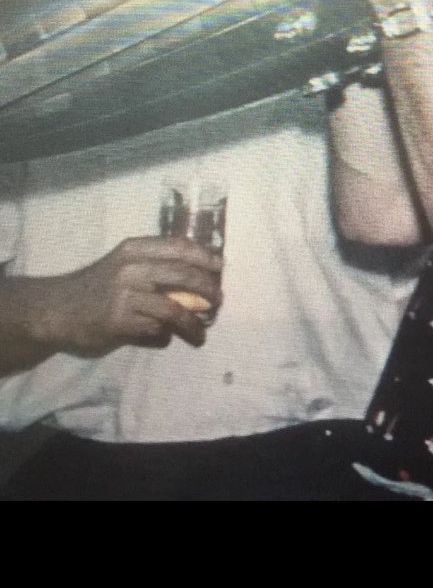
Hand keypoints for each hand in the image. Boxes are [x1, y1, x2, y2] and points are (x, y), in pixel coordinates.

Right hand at [38, 237, 223, 353]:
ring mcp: (125, 296)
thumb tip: (201, 274)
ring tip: (201, 334)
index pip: (179, 246)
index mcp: (134, 249)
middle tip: (218, 301)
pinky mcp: (120, 323)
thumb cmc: (98, 286)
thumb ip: (155, 265)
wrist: (57, 310)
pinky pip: (156, 332)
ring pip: (174, 310)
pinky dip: (166, 338)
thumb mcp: (123, 264)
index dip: (204, 256)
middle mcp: (131, 268)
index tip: (221, 266)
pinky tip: (167, 340)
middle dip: (207, 290)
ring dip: (193, 324)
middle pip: (183, 276)